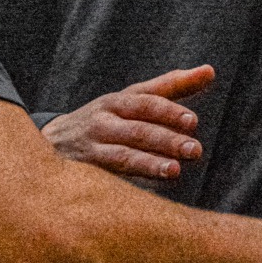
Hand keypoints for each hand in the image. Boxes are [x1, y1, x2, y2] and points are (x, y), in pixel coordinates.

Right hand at [40, 65, 213, 178]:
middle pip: (137, 130)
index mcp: (116, 102)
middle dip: (167, 140)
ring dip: (150, 164)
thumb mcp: (132, 98)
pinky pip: (109, 178)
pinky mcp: (85, 173)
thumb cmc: (107, 117)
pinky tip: (149, 192)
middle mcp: (102, 122)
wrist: (51, 141)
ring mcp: (92, 148)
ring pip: (123, 156)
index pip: (145, 102)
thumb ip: (171, 86)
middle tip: (195, 150)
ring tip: (174, 171)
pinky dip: (129, 183)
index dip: (169, 111)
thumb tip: (210, 70)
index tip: (192, 121)